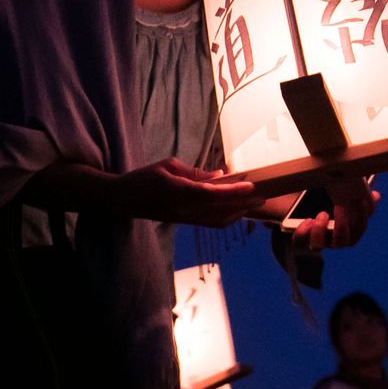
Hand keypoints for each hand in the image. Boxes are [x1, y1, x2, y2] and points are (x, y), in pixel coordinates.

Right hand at [116, 158, 255, 226]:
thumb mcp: (168, 166)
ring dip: (239, 212)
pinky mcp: (185, 223)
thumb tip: (219, 175)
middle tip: (265, 195)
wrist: (122, 200)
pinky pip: (211, 223)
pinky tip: (238, 209)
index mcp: (176, 191)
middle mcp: (182, 210)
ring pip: (218, 220)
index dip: (232, 191)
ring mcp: (184, 219)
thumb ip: (195, 172)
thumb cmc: (143, 178)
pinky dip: (228, 217)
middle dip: (244, 204)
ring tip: (255, 202)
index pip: (209, 194)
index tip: (251, 185)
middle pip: (220, 210)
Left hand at [291, 174, 379, 251]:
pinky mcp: (300, 238)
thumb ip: (359, 195)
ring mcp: (317, 240)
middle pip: (343, 241)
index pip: (360, 228)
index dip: (362, 216)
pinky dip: (303, 231)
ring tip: (321, 214)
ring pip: (318, 246)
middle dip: (342, 225)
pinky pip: (300, 241)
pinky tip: (307, 220)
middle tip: (339, 206)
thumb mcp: (343, 196)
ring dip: (320, 231)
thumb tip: (376, 195)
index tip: (359, 200)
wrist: (300, 204)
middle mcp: (333, 240)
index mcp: (348, 230)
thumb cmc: (328, 201)